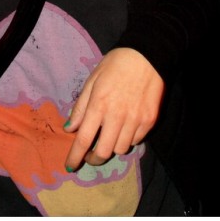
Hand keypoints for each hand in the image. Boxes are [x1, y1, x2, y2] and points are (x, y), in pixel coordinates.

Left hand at [63, 47, 164, 170]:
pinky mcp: (150, 120)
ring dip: (111, 146)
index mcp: (99, 104)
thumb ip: (81, 106)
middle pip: (104, 152)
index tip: (70, 165)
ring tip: (109, 135)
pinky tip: (125, 127)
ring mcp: (136, 120)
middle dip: (94, 158)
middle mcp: (117, 116)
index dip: (75, 156)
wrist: (147, 55)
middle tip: (91, 154)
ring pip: (121, 149)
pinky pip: (136, 141)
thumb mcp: (93, 80)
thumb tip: (70, 128)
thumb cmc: (115, 64)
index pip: (84, 139)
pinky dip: (128, 139)